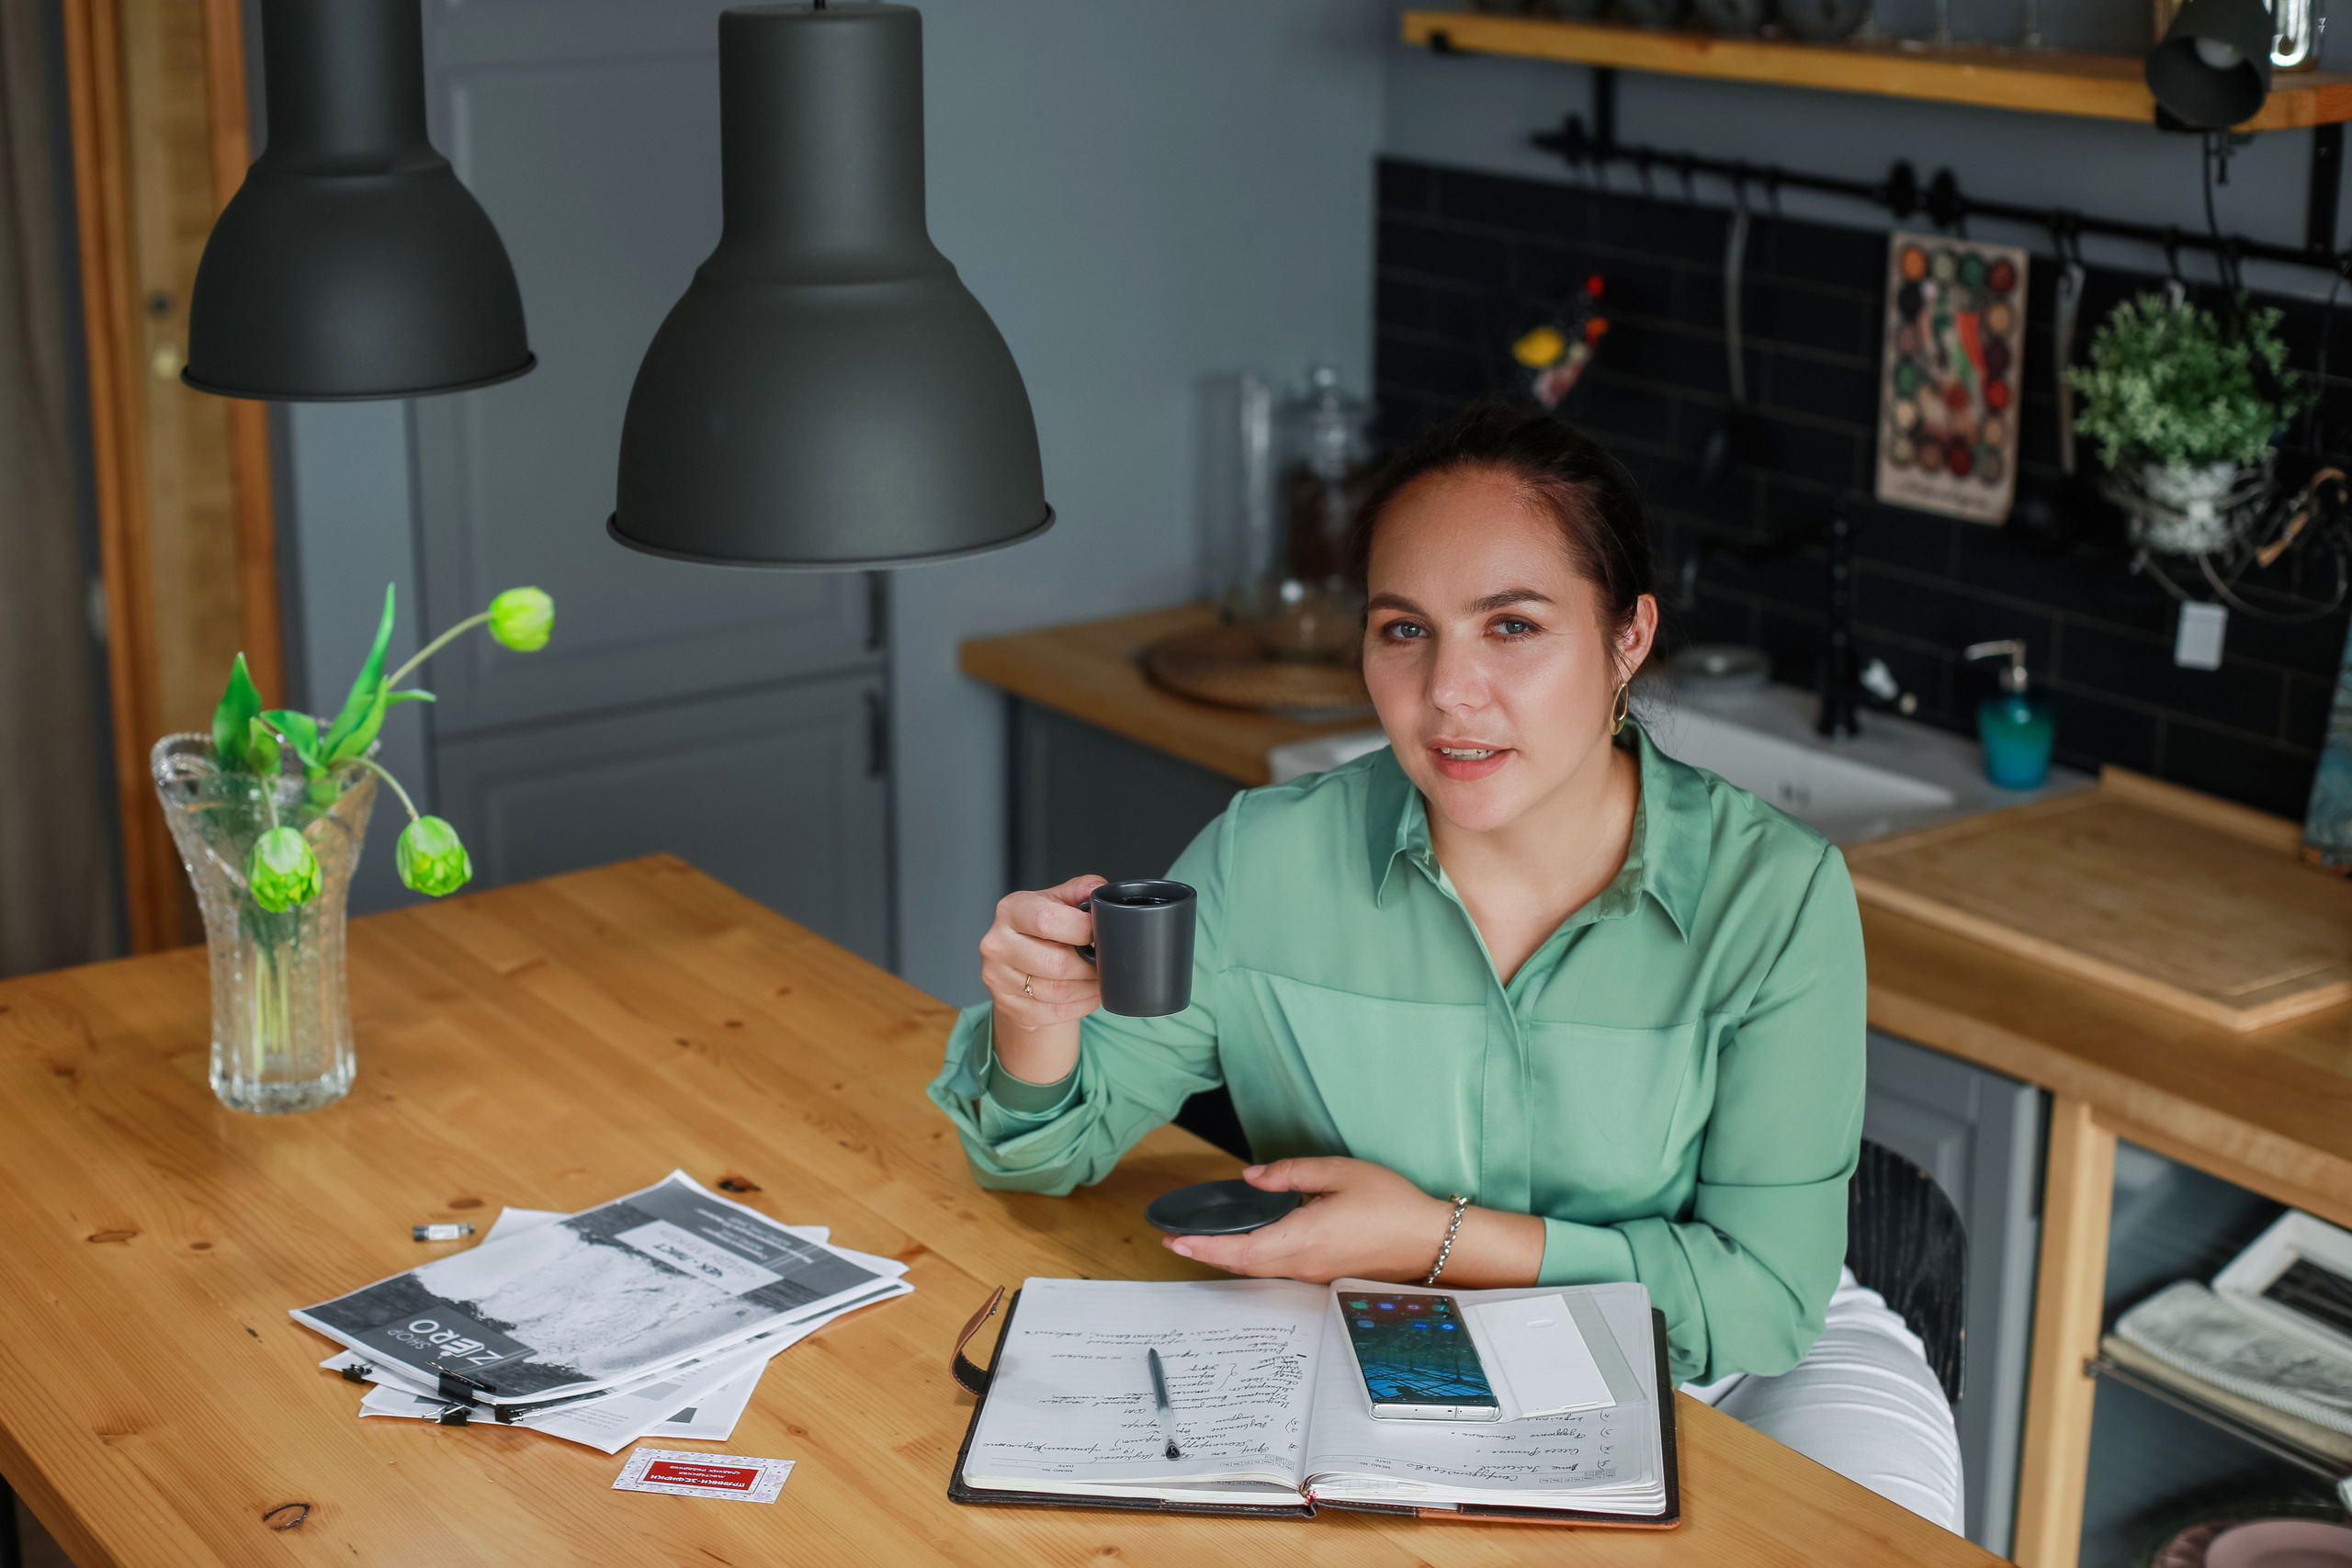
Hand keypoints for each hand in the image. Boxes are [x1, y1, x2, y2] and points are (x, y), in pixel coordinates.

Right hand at [979, 873, 1104, 1032]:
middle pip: (1056, 962)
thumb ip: (1079, 891)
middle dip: (1090, 965)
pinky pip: (1055, 1012)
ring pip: (1058, 991)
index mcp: (1011, 910)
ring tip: (1100, 978)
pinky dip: (1081, 1005)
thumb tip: (1098, 889)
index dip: (1083, 928)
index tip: (1101, 932)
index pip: (1047, 920)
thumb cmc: (1041, 932)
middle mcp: (997, 943)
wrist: (1019, 968)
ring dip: (1089, 988)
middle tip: (1105, 962)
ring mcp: (998, 978)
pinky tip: (1088, 994)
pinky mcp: (1008, 1006)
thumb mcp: (1056, 902)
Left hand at [1164, 1158, 1453, 1284]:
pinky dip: (1254, 1259)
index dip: (1205, 1247)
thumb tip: (1253, 1178)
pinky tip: (1247, 1246)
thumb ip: (1291, 1173)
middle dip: (1208, 1254)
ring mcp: (1315, 1274)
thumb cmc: (1390, 1203)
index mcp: (1303, 1237)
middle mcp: (1304, 1263)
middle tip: (1177, 1243)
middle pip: (1244, 1265)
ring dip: (1229, 1258)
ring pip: (1260, 1270)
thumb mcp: (1339, 1173)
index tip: (1177, 1242)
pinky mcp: (1325, 1275)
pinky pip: (1279, 1270)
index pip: (1242, 1249)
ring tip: (1203, 1243)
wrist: (1429, 1241)